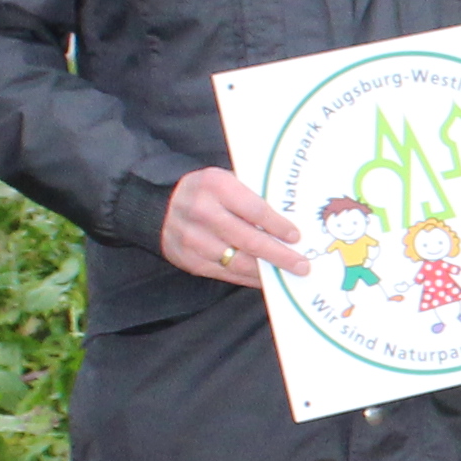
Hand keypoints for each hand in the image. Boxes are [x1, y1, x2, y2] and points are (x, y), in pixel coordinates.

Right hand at [159, 166, 305, 285]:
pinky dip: (249, 278)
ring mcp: (193, 239)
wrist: (159, 207)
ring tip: (287, 275)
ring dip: (267, 271)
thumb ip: (251, 196)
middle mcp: (202, 212)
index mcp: (215, 186)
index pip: (254, 209)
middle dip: (279, 255)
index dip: (277, 225)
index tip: (296, 237)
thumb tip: (289, 219)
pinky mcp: (190, 261)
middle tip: (302, 265)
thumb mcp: (224, 180)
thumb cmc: (204, 192)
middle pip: (249, 239)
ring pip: (238, 261)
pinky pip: (226, 274)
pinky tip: (266, 280)